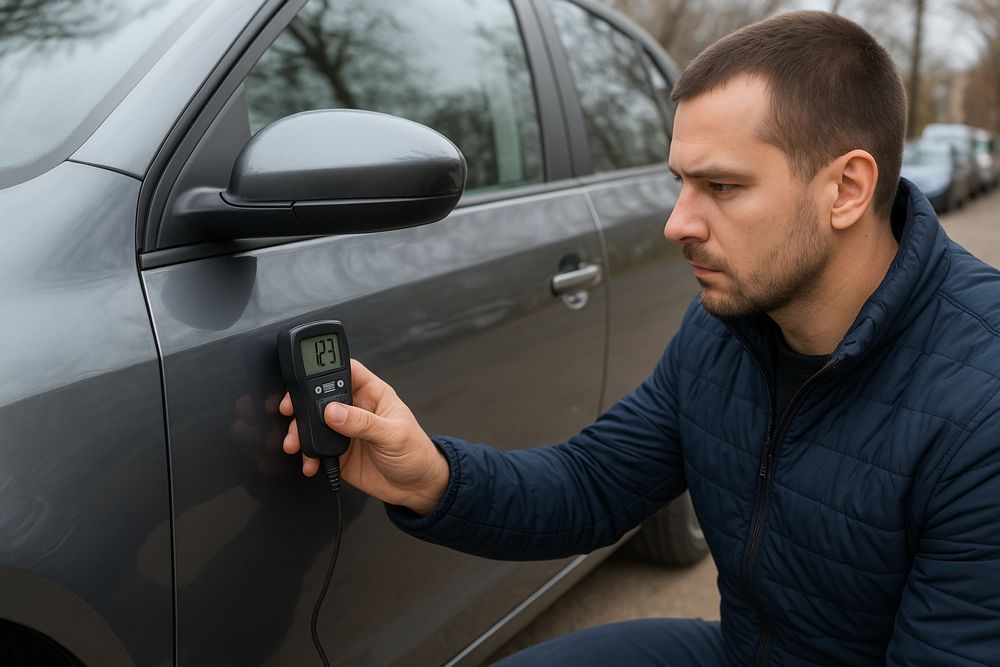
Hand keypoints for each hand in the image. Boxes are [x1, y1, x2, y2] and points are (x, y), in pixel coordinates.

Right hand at [280, 359, 449, 515]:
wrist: (416, 487)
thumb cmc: (416, 453)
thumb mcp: (393, 434)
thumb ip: (363, 423)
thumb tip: (333, 412)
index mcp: (373, 394)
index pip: (346, 371)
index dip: (325, 370)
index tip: (306, 378)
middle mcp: (356, 409)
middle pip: (321, 396)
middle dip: (302, 403)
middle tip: (290, 412)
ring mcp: (345, 430)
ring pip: (314, 423)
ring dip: (300, 432)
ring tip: (296, 443)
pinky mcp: (338, 452)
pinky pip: (316, 449)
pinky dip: (308, 455)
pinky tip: (310, 462)